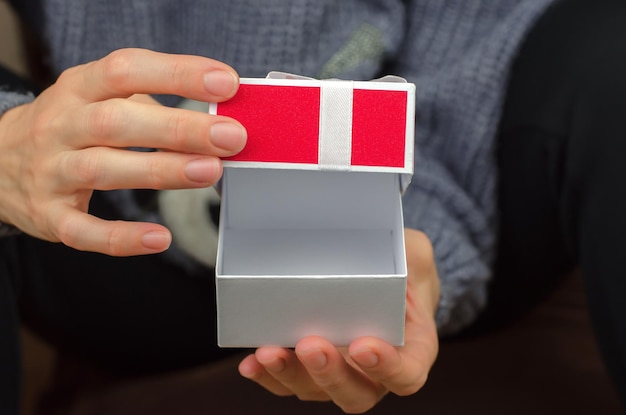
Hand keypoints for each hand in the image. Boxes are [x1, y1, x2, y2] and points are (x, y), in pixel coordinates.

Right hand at [0, 48, 245, 255]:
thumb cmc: (72, 126)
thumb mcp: (99, 99)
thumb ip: (151, 105)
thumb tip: (216, 120)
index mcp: (79, 88)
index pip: (126, 69)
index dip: (176, 74)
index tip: (225, 83)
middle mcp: (61, 125)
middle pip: (117, 121)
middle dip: (178, 128)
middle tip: (231, 137)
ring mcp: (51, 171)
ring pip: (103, 170)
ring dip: (159, 170)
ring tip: (209, 172)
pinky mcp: (49, 215)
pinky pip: (83, 230)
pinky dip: (121, 237)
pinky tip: (159, 238)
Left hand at [238, 229, 439, 412]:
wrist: (381, 283)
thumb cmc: (400, 272)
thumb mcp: (412, 255)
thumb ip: (407, 255)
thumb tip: (385, 246)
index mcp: (412, 351)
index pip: (406, 375)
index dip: (387, 369)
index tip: (362, 346)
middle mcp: (375, 373)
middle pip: (356, 393)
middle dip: (329, 374)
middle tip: (311, 345)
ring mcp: (340, 374)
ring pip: (316, 391)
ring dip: (290, 375)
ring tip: (268, 352)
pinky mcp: (309, 369)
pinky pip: (289, 383)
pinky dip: (268, 375)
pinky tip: (251, 362)